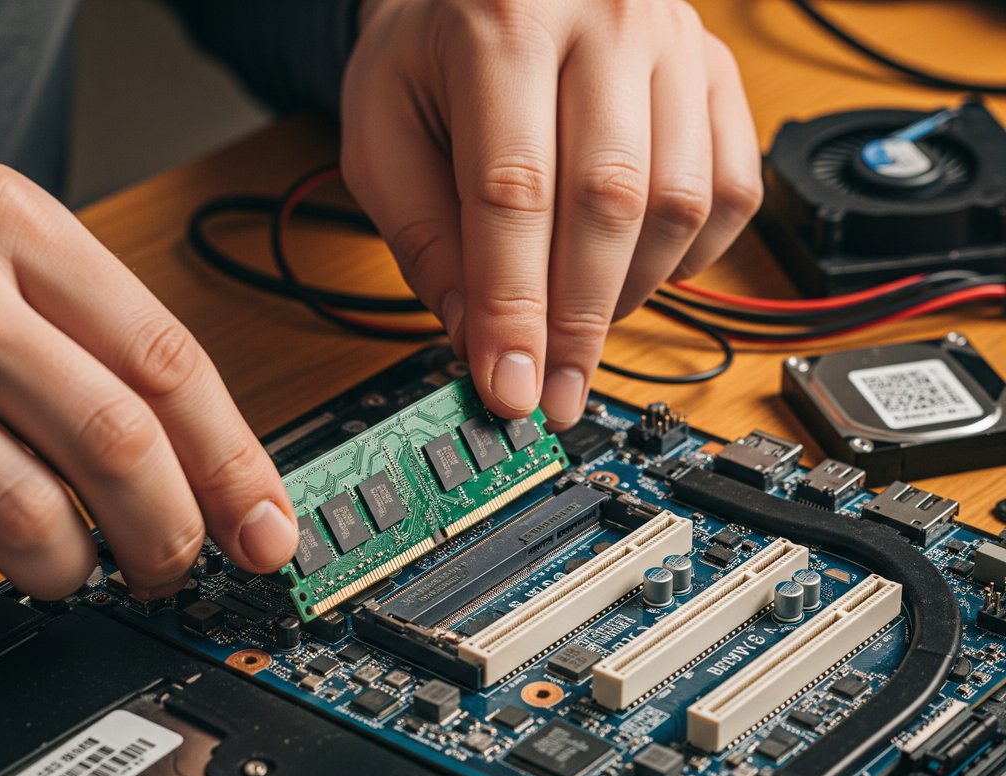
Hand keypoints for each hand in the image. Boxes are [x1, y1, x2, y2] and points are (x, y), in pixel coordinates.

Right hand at [0, 164, 297, 609]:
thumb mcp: (3, 261)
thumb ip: (93, 348)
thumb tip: (207, 474)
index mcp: (19, 229)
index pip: (170, 365)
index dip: (235, 465)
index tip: (269, 532)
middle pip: (118, 438)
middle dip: (169, 528)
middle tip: (178, 566)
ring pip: (27, 502)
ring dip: (78, 564)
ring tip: (85, 573)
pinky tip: (11, 560)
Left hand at [342, 0, 761, 429]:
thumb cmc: (430, 58)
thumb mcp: (383, 136)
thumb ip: (424, 239)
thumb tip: (478, 341)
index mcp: (501, 21)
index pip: (514, 193)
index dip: (515, 309)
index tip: (510, 389)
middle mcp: (605, 18)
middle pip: (608, 203)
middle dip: (578, 324)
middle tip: (555, 397)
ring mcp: (675, 42)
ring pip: (680, 204)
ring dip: (629, 292)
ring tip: (578, 321)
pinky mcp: (717, 74)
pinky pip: (733, 192)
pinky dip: (690, 257)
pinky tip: (636, 269)